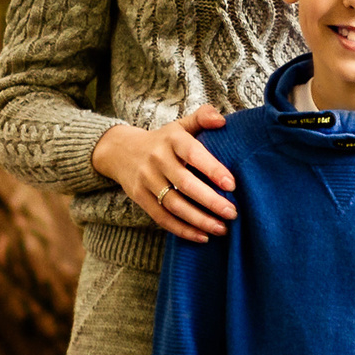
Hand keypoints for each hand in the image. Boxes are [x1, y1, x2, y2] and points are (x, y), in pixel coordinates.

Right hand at [93, 109, 235, 240]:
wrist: (121, 151)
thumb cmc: (164, 140)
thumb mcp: (180, 125)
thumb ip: (202, 117)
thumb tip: (222, 120)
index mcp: (172, 139)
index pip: (193, 154)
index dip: (212, 169)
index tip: (232, 184)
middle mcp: (158, 159)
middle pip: (185, 184)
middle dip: (210, 201)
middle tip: (232, 213)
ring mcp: (147, 180)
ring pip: (174, 205)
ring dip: (199, 220)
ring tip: (222, 228)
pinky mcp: (140, 198)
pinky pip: (162, 218)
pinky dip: (182, 230)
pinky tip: (203, 236)